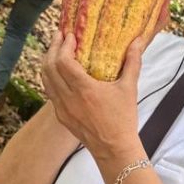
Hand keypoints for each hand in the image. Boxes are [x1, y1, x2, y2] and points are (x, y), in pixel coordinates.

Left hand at [38, 0, 146, 163]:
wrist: (113, 149)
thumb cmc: (123, 119)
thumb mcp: (129, 88)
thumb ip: (132, 62)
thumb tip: (138, 40)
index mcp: (83, 90)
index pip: (62, 61)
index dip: (62, 45)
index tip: (69, 34)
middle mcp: (68, 99)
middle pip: (48, 68)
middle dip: (52, 49)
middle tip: (59, 36)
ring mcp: (62, 109)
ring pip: (45, 81)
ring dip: (48, 63)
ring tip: (56, 50)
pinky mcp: (61, 117)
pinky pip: (50, 93)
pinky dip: (51, 78)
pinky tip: (60, 72)